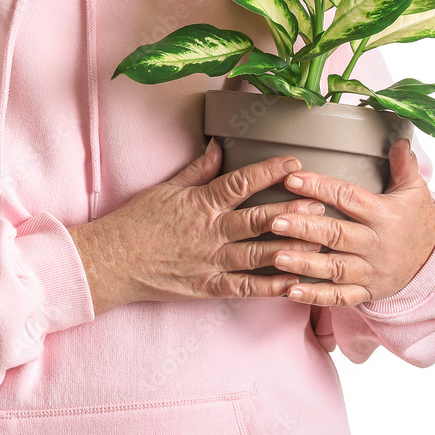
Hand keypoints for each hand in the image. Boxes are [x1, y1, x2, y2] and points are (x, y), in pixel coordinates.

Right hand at [67, 138, 323, 313]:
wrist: (114, 260)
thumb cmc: (138, 221)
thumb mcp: (167, 188)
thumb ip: (197, 169)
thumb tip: (218, 146)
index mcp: (201, 202)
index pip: (241, 182)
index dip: (269, 171)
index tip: (294, 164)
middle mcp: (211, 231)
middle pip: (258, 219)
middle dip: (292, 211)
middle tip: (320, 203)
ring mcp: (212, 261)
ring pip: (259, 254)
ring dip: (291, 247)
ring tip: (320, 241)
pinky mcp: (209, 286)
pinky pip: (246, 288)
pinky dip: (272, 286)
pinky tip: (296, 283)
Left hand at [267, 138, 434, 306]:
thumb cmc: (416, 219)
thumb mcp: (415, 190)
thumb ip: (404, 165)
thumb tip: (399, 140)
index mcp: (384, 215)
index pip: (348, 198)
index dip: (320, 188)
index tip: (292, 179)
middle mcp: (376, 245)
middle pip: (337, 235)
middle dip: (304, 228)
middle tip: (275, 220)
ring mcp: (371, 271)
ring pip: (335, 268)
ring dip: (304, 263)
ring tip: (276, 256)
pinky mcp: (367, 292)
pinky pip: (339, 297)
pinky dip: (315, 296)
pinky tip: (290, 291)